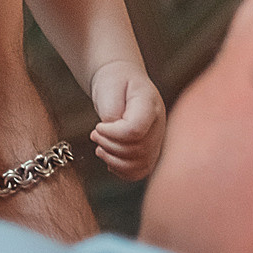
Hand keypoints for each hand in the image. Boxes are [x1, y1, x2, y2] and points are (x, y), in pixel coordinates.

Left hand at [89, 61, 164, 180]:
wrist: (122, 80)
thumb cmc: (114, 81)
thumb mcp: (110, 87)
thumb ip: (112, 112)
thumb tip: (112, 135)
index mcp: (151, 105)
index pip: (135, 131)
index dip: (112, 133)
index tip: (98, 126)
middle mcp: (158, 125)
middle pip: (137, 150)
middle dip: (109, 146)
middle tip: (94, 135)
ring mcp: (156, 140)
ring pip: (139, 165)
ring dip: (113, 160)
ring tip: (100, 147)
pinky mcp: (150, 151)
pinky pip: (140, 171)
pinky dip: (122, 171)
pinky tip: (109, 158)